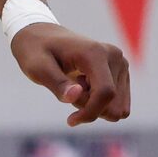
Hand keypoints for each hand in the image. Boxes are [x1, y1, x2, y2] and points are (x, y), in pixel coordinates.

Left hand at [12, 25, 130, 125]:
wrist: (43, 36)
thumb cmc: (36, 51)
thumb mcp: (37, 68)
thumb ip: (57, 84)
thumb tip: (76, 96)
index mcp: (95, 53)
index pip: (106, 93)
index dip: (90, 113)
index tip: (70, 121)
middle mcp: (114, 56)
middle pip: (113, 102)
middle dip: (90, 108)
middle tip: (67, 92)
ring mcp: (121, 62)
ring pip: (116, 105)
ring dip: (93, 104)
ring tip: (75, 85)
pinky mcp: (121, 70)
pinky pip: (117, 101)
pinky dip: (99, 101)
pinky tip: (84, 85)